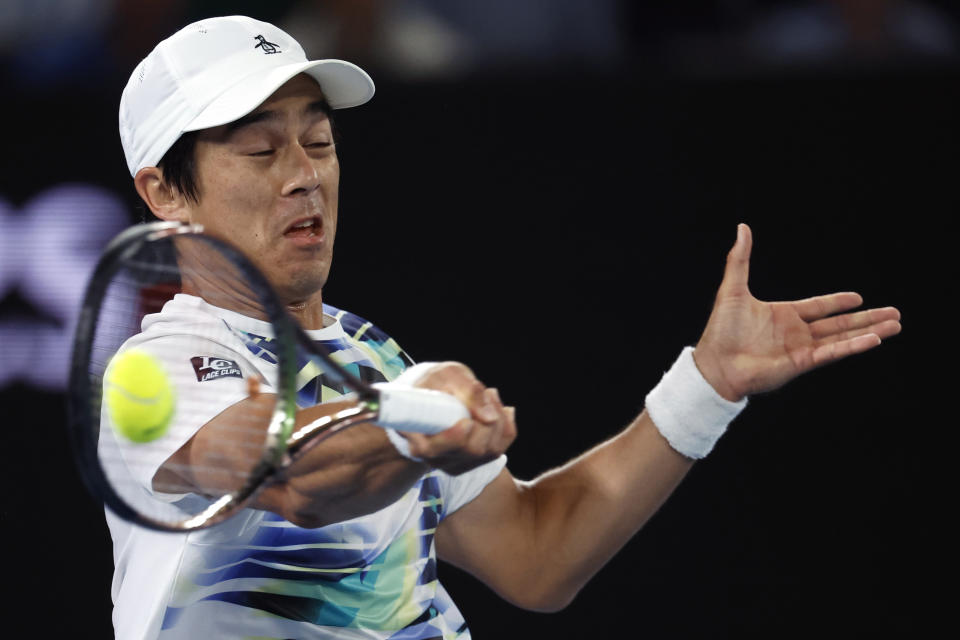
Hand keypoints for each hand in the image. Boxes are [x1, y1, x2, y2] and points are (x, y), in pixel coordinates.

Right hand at [400, 362, 516, 474]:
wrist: (434, 392)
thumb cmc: (436, 382)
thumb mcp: (447, 375)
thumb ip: (467, 391)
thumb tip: (489, 417)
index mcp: (418, 439)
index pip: (435, 450)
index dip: (454, 438)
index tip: (466, 421)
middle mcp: (437, 458)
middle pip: (472, 450)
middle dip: (487, 421)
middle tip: (486, 392)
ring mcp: (457, 463)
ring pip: (491, 451)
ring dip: (499, 420)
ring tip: (489, 395)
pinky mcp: (474, 461)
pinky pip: (500, 449)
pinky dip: (506, 427)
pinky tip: (501, 410)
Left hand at [693, 224, 901, 401]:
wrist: (715, 364)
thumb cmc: (720, 330)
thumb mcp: (732, 288)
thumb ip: (740, 259)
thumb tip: (742, 228)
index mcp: (783, 315)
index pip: (818, 307)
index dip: (838, 302)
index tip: (858, 297)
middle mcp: (796, 333)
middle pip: (839, 323)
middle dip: (867, 318)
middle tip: (894, 313)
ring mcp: (801, 349)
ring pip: (843, 338)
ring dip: (869, 331)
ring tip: (896, 324)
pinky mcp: (802, 363)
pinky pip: (833, 352)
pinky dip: (854, 346)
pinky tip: (875, 339)